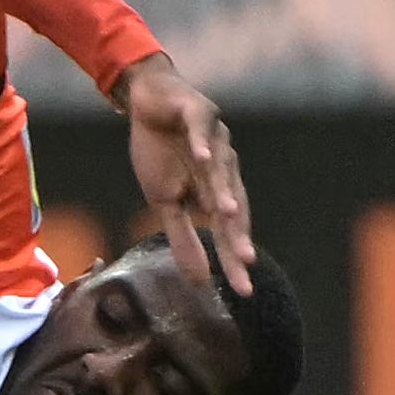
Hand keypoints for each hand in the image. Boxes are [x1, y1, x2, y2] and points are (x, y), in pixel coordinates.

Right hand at [117, 52, 252, 295]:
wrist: (149, 102)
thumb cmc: (161, 152)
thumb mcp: (165, 201)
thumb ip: (182, 237)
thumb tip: (198, 280)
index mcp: (217, 192)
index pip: (228, 232)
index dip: (234, 259)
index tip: (242, 292)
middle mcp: (224, 169)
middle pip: (232, 205)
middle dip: (237, 233)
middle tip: (245, 261)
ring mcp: (215, 140)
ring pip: (221, 169)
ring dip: (222, 190)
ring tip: (224, 213)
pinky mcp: (198, 113)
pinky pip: (200, 131)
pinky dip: (201, 144)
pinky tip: (202, 157)